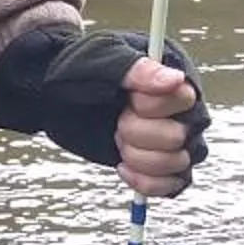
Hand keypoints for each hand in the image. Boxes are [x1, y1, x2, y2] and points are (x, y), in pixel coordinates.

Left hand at [0, 24, 208, 194]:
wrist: (58, 97)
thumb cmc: (81, 70)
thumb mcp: (103, 58)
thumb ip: (139, 69)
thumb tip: (176, 79)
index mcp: (176, 78)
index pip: (185, 101)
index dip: (152, 106)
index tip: (127, 99)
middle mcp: (185, 111)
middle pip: (180, 138)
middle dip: (138, 133)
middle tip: (117, 121)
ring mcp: (178, 141)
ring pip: (179, 164)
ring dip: (140, 157)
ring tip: (118, 140)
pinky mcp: (164, 166)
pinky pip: (174, 186)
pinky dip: (146, 182)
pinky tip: (122, 166)